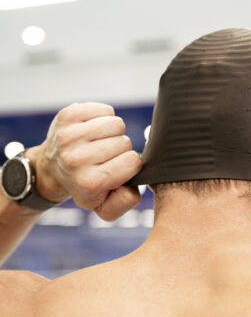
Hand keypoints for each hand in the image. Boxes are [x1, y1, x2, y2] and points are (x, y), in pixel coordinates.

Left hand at [28, 102, 142, 220]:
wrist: (52, 168)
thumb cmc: (86, 186)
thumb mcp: (105, 206)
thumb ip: (126, 202)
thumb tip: (133, 187)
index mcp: (90, 182)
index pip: (133, 162)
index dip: (130, 165)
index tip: (117, 169)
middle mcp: (77, 160)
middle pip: (125, 142)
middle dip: (121, 149)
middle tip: (106, 157)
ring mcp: (70, 135)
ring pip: (117, 124)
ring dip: (114, 133)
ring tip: (101, 143)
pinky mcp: (68, 116)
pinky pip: (106, 110)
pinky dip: (105, 119)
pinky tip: (94, 131)